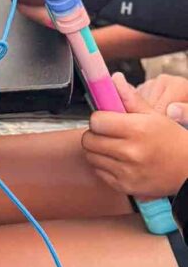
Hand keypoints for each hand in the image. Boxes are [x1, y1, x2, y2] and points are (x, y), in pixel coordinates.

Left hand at [82, 73, 187, 196]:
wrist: (187, 170)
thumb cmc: (172, 140)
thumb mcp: (155, 115)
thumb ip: (130, 98)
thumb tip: (113, 79)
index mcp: (137, 129)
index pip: (97, 121)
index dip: (99, 118)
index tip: (106, 119)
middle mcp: (130, 152)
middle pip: (89, 140)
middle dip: (95, 134)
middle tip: (107, 133)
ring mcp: (126, 171)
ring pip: (91, 156)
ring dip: (97, 150)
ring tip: (113, 146)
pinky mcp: (123, 186)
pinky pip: (98, 172)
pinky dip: (103, 165)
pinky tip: (118, 160)